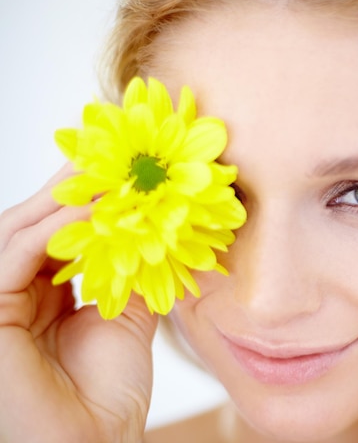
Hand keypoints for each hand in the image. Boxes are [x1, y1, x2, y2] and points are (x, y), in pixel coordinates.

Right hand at [0, 165, 157, 442]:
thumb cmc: (106, 395)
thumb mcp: (126, 321)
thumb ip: (128, 276)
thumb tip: (149, 236)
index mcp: (41, 299)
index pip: (55, 236)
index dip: (83, 203)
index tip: (117, 174)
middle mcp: (14, 296)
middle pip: (32, 226)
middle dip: (69, 190)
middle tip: (106, 157)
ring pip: (18, 232)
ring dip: (62, 199)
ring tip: (103, 171)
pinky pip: (16, 253)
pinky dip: (51, 226)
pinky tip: (90, 204)